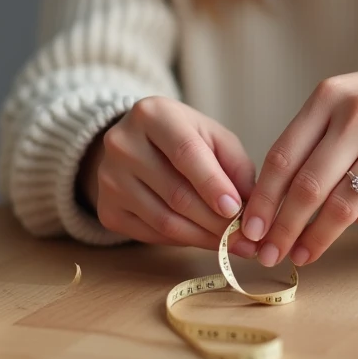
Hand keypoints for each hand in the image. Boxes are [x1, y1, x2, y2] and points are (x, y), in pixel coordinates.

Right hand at [86, 96, 257, 256]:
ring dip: (203, 237)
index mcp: (152, 114)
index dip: (212, 184)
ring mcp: (109, 178)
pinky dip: (182, 242)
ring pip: (163, 220)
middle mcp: (122, 144)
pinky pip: (150, 234)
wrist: (136, 145)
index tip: (236, 210)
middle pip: (176, 193)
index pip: (185, 153)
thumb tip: (251, 209)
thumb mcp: (213, 137)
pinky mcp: (106, 208)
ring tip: (231, 244)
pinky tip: (202, 239)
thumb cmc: (184, 139)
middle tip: (244, 238)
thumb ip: (236, 166)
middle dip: (216, 221)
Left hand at [241, 66, 357, 266]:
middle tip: (268, 254)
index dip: (262, 200)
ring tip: (300, 255)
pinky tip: (354, 220)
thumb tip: (267, 208)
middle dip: (283, 229)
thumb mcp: (336, 105)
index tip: (249, 230)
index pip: (283, 158)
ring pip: (342, 208)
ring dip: (315, 239)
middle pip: (309, 188)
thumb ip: (304, 144)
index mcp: (329, 96)